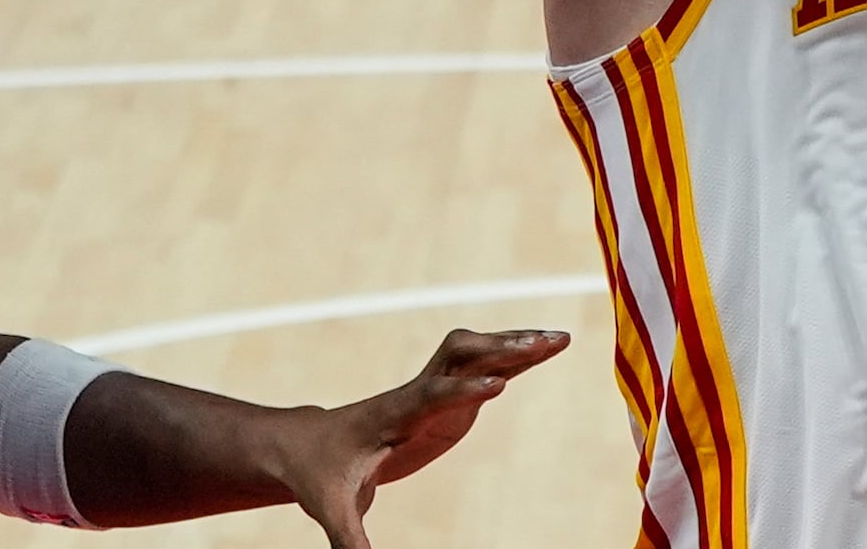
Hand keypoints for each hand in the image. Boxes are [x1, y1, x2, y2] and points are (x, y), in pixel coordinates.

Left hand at [273, 328, 569, 548]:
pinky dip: (514, 357)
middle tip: (542, 345)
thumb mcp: (330, 508)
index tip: (500, 384)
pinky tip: (542, 351)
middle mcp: (415, 393)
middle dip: (500, 347)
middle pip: (459, 355)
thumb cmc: (318, 475)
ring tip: (560, 338)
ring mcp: (431, 391)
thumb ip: (349, 539)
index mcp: (391, 415)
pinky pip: (482, 369)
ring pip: (475, 353)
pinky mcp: (443, 398)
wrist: (305, 443)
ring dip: (515, 343)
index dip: (464, 390)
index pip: (431, 396)